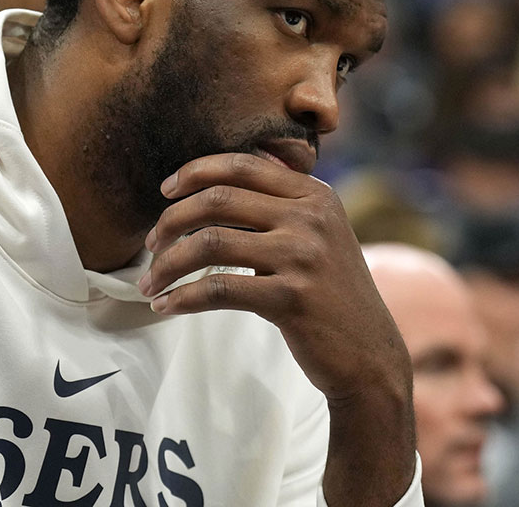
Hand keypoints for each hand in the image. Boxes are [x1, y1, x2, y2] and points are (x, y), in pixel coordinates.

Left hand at [137, 152, 410, 403]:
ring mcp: (303, 256)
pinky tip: (166, 307)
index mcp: (316, 194)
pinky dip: (182, 297)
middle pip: (218, 199)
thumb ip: (280, 206)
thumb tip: (214, 185)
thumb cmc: (331, 295)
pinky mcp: (291, 297)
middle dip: (171, 220)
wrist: (368, 354)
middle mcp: (312, 217)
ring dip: (168, 263)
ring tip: (149, 283)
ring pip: (210, 242)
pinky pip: (218, 289)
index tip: (164, 191)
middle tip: (150, 245)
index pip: (242, 165)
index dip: (195, 172)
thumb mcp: (319, 235)